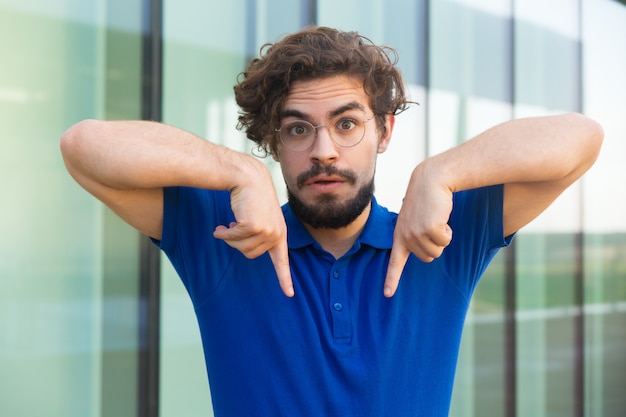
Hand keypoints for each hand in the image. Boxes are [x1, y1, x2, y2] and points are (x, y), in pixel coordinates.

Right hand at [213, 163, 293, 296]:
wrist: (248, 177)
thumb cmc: (252, 197)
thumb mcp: (261, 217)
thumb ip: (261, 235)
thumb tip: (251, 251)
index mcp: (280, 234)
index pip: (282, 260)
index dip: (284, 278)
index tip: (289, 294)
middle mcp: (275, 234)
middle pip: (250, 254)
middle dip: (238, 243)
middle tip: (233, 228)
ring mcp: (265, 231)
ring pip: (241, 248)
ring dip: (230, 238)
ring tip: (228, 224)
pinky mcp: (253, 226)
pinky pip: (232, 238)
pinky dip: (224, 233)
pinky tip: (222, 224)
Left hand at [384, 167, 452, 297]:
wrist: (430, 180)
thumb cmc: (426, 201)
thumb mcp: (415, 220)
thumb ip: (415, 237)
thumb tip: (426, 255)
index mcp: (399, 236)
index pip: (394, 262)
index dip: (392, 279)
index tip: (387, 295)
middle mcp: (405, 237)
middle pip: (427, 258)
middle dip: (434, 244)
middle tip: (431, 224)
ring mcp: (416, 233)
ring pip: (436, 252)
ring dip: (441, 238)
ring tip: (435, 219)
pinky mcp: (428, 229)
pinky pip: (445, 242)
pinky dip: (447, 231)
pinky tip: (441, 216)